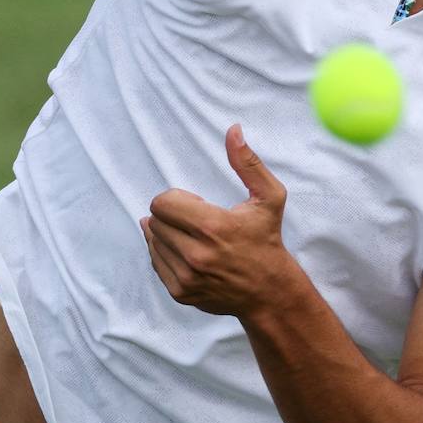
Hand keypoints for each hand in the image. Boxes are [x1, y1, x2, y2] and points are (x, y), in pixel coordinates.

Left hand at [142, 124, 302, 317]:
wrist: (270, 292)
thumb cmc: (267, 240)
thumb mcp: (268, 198)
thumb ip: (248, 163)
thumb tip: (233, 130)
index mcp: (213, 227)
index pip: (162, 203)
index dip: (176, 198)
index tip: (197, 205)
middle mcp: (196, 255)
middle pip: (155, 221)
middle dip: (172, 215)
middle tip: (197, 222)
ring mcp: (186, 277)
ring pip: (152, 241)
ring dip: (167, 234)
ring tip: (194, 238)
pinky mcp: (180, 292)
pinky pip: (155, 262)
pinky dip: (166, 253)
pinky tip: (189, 253)